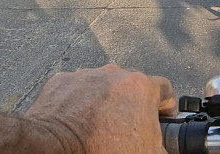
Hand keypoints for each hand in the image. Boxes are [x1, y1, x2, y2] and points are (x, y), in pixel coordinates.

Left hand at [25, 64, 175, 152]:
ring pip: (103, 86)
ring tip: (99, 126)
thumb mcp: (147, 152)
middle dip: (133, 104)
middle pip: (132, 86)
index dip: (167, 107)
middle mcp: (115, 74)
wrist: (52, 148)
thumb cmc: (100, 149)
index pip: (166, 90)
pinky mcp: (62, 81)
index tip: (163, 119)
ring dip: (105, 101)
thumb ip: (163, 146)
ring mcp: (86, 75)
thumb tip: (164, 148)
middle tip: (129, 127)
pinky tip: (78, 122)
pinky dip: (79, 103)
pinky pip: (76, 89)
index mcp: (141, 86)